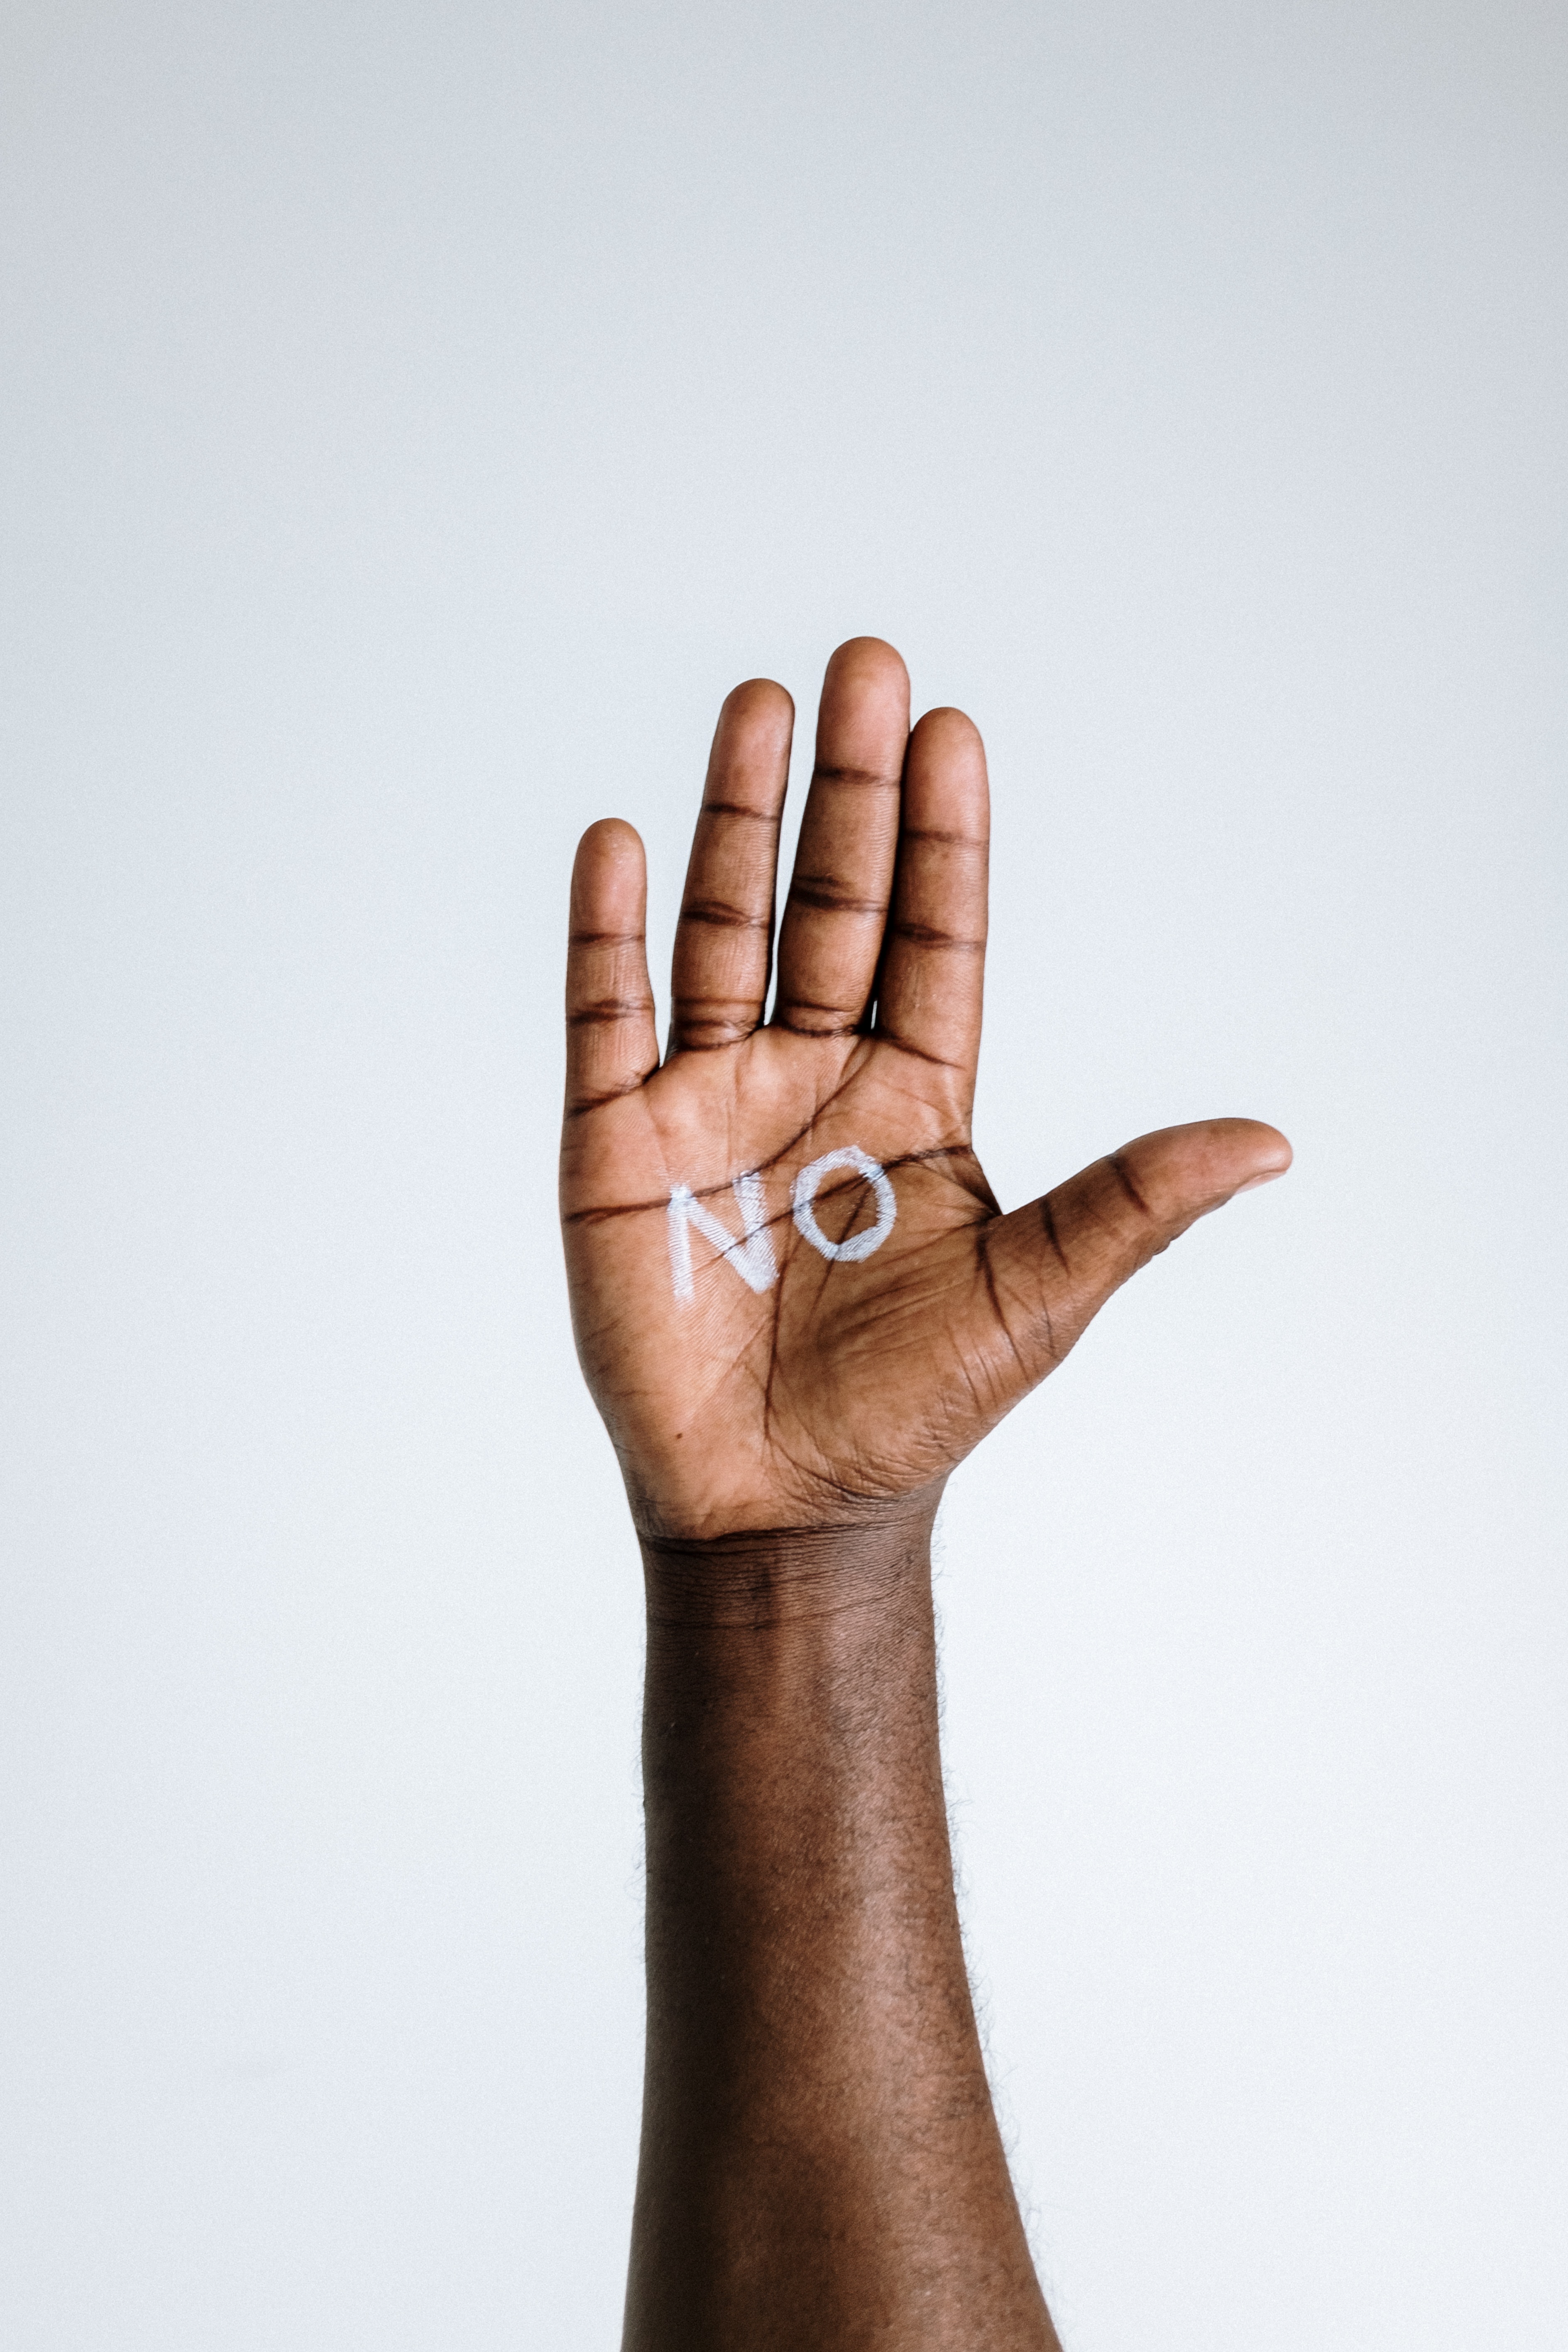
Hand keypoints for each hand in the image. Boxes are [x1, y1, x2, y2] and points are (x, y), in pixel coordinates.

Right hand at [560, 637, 1288, 1542]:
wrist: (781, 1506)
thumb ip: (1133, 1202)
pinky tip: (622, 841)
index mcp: (916, 1095)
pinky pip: (608, 1018)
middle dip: (845, 789)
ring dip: (736, 821)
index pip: (934, 936)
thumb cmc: (914, 1406)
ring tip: (758, 708)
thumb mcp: (1039, 1296)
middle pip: (830, 904)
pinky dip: (609, 933)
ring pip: (723, 932)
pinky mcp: (615, 1145)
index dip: (943, 837)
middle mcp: (813, 1074)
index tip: (951, 729)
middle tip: (862, 666)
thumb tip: (1272, 1144)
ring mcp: (709, 1102)